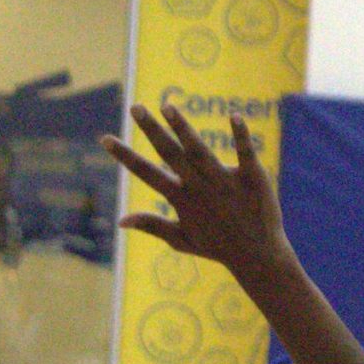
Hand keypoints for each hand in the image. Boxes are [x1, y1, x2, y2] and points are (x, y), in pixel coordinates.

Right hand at [104, 105, 288, 278]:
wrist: (258, 257)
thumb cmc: (217, 247)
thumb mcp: (180, 239)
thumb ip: (151, 225)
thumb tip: (120, 221)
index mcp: (181, 199)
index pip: (146, 174)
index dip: (125, 156)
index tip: (105, 138)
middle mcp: (200, 187)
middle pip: (170, 154)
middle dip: (152, 130)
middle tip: (136, 107)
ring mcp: (226, 181)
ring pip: (200, 150)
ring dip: (184, 128)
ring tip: (167, 107)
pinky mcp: (252, 177)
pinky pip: (246, 153)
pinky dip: (241, 135)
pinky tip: (235, 115)